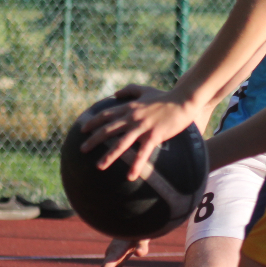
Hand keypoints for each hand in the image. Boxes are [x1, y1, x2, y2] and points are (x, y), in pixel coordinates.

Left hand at [79, 86, 197, 179]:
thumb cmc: (165, 96)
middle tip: (82, 149)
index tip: (82, 129)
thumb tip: (115, 94)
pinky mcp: (154, 136)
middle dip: (94, 139)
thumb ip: (129, 90)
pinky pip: (143, 153)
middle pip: (109, 129)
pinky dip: (136, 165)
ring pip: (121, 143)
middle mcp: (132, 117)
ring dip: (109, 155)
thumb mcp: (145, 89)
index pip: (106, 115)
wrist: (183, 100)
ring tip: (98, 166)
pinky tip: (130, 176)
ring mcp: (143, 127)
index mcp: (130, 107)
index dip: (93, 122)